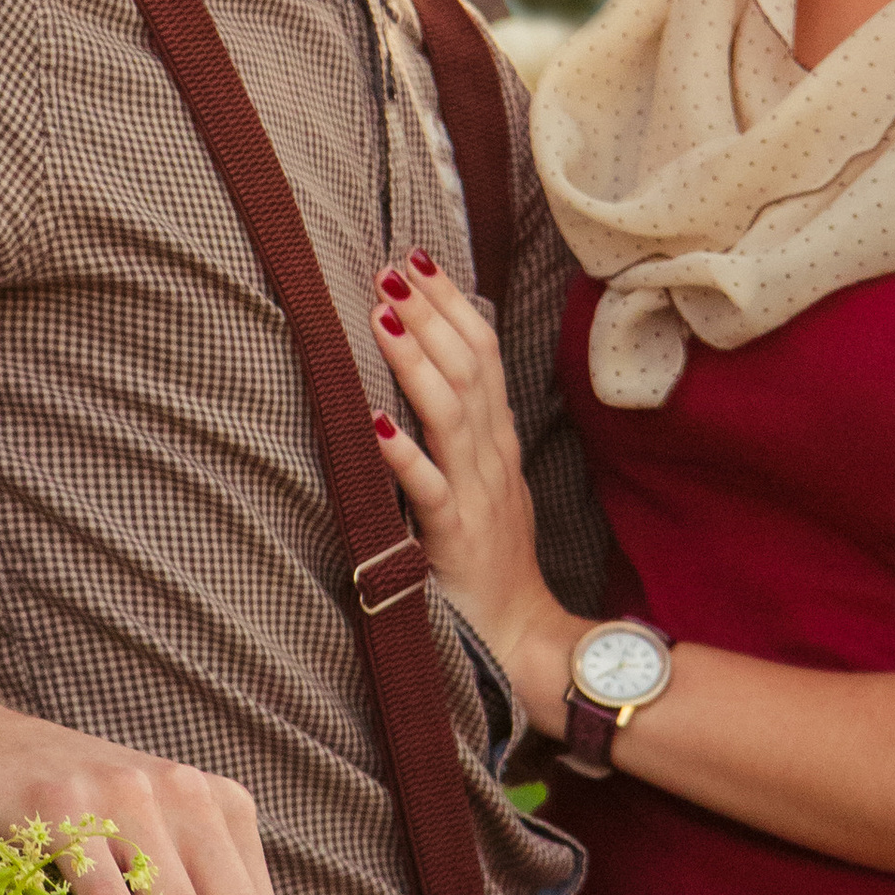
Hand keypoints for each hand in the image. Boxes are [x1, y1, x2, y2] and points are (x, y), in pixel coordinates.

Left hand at [367, 256, 576, 718]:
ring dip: (415, 361)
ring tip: (380, 317)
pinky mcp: (455, 538)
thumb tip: (436, 367)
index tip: (418, 259)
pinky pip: (429, 491)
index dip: (453, 303)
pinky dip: (403, 455)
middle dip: (431, 313)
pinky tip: (374, 424)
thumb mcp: (486, 479)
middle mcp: (492, 457)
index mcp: (497, 441)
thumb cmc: (490, 556)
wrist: (520, 635)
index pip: (484, 353)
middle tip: (390, 268)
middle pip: (469, 368)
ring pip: (452, 414)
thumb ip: (467, 427)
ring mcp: (477, 495)